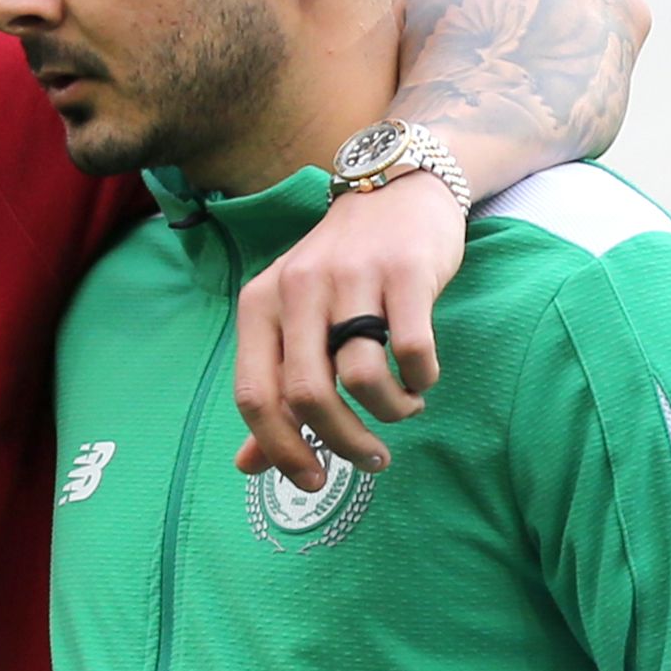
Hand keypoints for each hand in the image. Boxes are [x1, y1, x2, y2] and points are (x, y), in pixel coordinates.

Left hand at [230, 170, 464, 486]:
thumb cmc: (340, 270)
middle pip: (307, 394)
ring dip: (389, 412)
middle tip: (371, 460)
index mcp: (260, 305)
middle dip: (342, 442)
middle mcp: (297, 289)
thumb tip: (248, 466)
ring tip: (403, 408)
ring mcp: (352, 277)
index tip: (312, 481)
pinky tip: (422, 376)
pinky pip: (412, 349)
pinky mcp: (406, 271)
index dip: (280, 449)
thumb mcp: (293, 320)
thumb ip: (273, 391)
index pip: (254, 395)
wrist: (396, 188)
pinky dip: (421, 378)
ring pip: (361, 377)